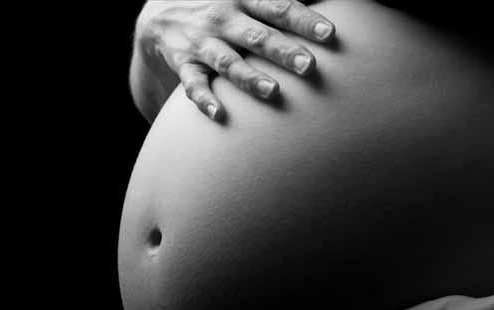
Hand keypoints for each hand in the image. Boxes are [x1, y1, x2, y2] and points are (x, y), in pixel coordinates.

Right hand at [136, 0, 335, 120]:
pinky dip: (204, 99)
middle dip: (283, 51)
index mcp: (244, 0)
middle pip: (257, 36)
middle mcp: (223, 19)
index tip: (329, 34)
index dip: (304, 20)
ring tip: (272, 92)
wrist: (163, 17)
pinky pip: (193, 84)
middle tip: (309, 67)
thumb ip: (278, 7)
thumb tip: (322, 7)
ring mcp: (203, 43)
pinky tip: (218, 114)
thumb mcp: (247, 1)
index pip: (278, 8)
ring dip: (249, 77)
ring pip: (228, 62)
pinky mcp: (184, 64)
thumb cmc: (223, 12)